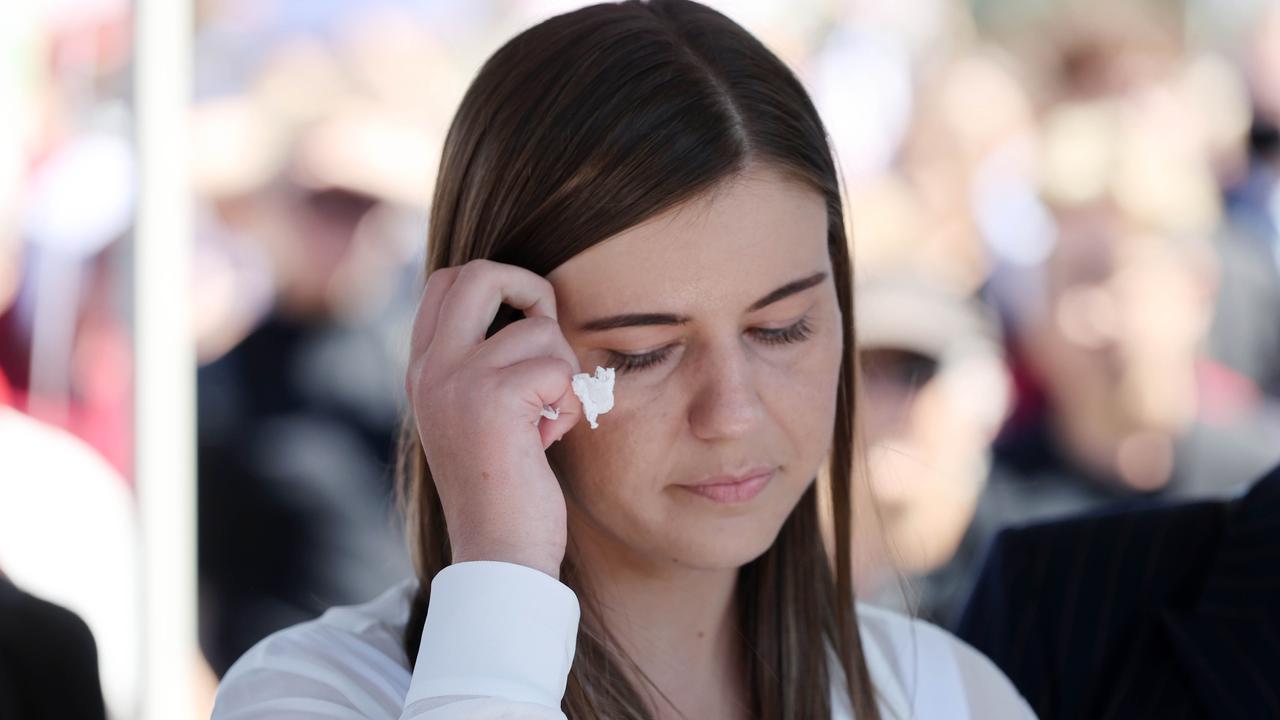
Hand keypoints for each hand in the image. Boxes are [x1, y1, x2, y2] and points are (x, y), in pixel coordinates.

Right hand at [405, 260, 582, 578]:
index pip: (447, 280)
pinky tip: (550, 437)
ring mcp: (457, 381)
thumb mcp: (479, 413)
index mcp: (423, 369)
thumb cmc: (505, 487)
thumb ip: (486, 361)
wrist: (500, 554)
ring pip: (539, 329)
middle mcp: (431, 369)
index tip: (528, 324)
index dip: (499, 284)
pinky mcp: (493, 400)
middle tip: (549, 345)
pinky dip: (570, 402)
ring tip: (546, 420)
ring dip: (562, 372)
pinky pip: (558, 367)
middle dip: (532, 294)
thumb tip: (532, 308)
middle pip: (479, 274)